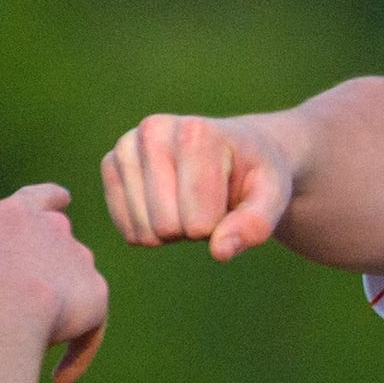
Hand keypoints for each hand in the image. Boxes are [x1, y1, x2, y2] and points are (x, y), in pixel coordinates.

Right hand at [0, 183, 109, 382]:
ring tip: (34, 348)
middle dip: (51, 270)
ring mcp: (79, 260)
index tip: (63, 198)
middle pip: (61, 247)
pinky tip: (60, 380)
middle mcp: (54, 230)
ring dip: (60, 315)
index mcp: (15, 215)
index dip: (50, 199)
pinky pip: (88, 330)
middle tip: (29, 302)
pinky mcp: (96, 295)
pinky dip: (76, 354)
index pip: (38, 199)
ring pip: (75, 289)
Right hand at [100, 113, 292, 260]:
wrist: (236, 151)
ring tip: (190, 201)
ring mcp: (126, 145)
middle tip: (210, 202)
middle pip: (167, 227)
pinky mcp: (111, 164)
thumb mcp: (273, 197)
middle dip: (194, 229)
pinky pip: (127, 230)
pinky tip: (168, 205)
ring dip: (173, 232)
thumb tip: (219, 251)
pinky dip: (151, 231)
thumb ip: (255, 224)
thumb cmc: (257, 174)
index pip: (199, 221)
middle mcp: (152, 131)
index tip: (229, 198)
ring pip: (144, 232)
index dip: (220, 226)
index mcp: (195, 133)